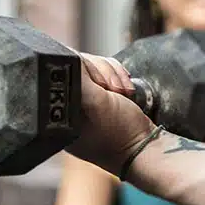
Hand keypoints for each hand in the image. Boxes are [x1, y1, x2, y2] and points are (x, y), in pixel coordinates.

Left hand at [66, 53, 154, 176]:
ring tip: (124, 94)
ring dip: (114, 76)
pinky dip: (118, 78)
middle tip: (116, 92)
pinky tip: (126, 91)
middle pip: (79, 67)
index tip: (101, 83)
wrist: (147, 151)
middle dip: (103, 74)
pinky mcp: (103, 99)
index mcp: (56, 111)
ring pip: (95, 68)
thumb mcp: (94, 102)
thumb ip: (77, 77)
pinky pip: (107, 75)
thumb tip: (64, 54)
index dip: (84, 70)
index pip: (61, 71)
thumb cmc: (119, 135)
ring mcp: (87, 103)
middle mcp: (68, 106)